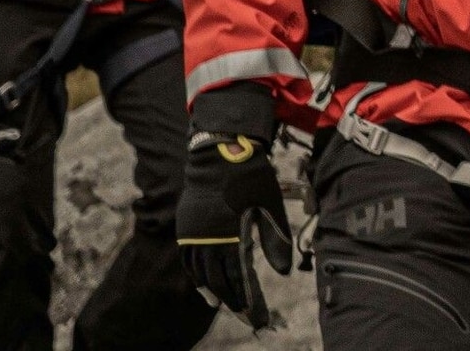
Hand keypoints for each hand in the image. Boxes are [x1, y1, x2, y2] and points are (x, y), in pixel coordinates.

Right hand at [179, 86, 293, 328]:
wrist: (220, 150)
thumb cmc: (251, 176)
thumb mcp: (270, 206)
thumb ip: (275, 239)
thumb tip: (283, 273)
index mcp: (229, 235)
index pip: (239, 277)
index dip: (249, 300)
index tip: (258, 318)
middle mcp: (207, 239)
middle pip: (219, 280)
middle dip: (234, 300)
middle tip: (247, 317)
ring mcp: (193, 234)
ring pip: (201, 273)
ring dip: (214, 291)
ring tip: (225, 306)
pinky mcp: (186, 226)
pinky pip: (189, 259)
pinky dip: (197, 275)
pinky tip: (204, 284)